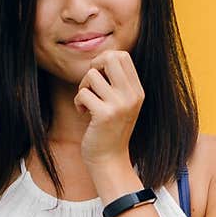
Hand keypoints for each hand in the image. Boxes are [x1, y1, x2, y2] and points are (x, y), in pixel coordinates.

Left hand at [72, 48, 144, 169]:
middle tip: (91, 84)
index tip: (99, 77)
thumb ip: (116, 82)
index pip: (122, 56)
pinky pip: (83, 94)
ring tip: (87, 103)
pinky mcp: (104, 115)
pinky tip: (84, 113)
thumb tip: (100, 58)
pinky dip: (78, 102)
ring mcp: (120, 105)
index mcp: (137, 91)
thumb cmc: (110, 130)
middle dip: (94, 67)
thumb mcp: (121, 104)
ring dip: (83, 88)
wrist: (109, 160)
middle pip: (109, 58)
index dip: (104, 60)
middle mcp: (132, 96)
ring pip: (91, 76)